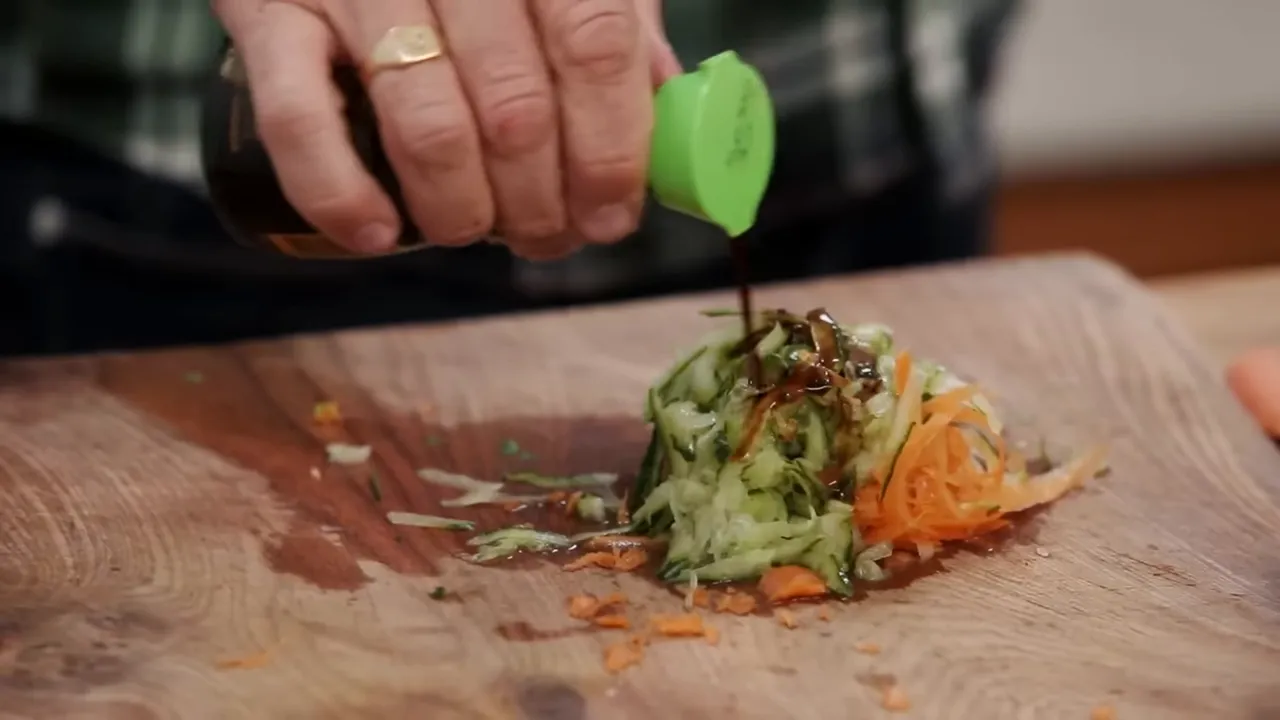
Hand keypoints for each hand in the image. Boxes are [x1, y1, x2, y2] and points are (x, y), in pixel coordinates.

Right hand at [212, 0, 681, 259]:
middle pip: (517, 108)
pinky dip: (341, 195)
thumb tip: (666, 120)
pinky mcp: (267, 12)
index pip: (595, 47)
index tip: (612, 215)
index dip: (611, 150)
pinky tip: (378, 233)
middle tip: (546, 238)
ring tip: (471, 230)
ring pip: (427, 130)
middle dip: (541, 203)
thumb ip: (614, 25)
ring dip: (461, 211)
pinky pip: (300, 121)